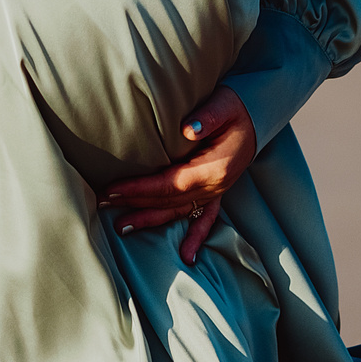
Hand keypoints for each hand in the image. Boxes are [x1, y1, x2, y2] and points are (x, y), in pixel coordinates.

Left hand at [99, 86, 256, 263]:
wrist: (258, 117)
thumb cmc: (237, 109)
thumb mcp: (224, 105)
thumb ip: (207, 117)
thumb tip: (187, 130)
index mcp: (214, 168)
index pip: (169, 183)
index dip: (140, 189)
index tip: (113, 189)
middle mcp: (215, 186)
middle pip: (168, 200)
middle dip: (134, 203)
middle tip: (103, 202)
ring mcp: (216, 192)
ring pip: (178, 212)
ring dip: (150, 220)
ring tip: (122, 228)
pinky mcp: (216, 192)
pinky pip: (205, 219)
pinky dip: (196, 237)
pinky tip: (187, 256)